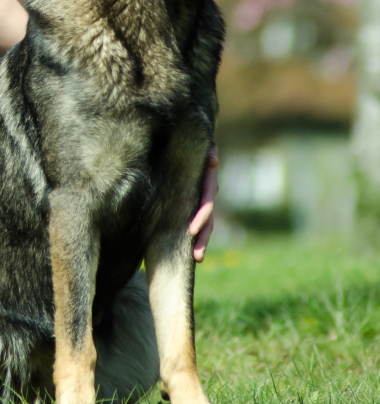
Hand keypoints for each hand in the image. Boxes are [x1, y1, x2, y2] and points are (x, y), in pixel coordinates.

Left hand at [189, 145, 218, 262]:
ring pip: (206, 225)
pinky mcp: (195, 202)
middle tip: (197, 257)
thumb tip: (212, 161)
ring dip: (202, 242)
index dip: (201, 217)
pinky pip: (198, 221)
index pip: (206, 204)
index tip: (192, 230)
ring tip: (198, 259)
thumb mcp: (204, 148)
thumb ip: (209, 152)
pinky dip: (197, 234)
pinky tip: (190, 250)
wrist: (192, 144)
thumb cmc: (196, 145)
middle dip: (203, 239)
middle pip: (208, 221)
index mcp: (207, 184)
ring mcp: (203, 200)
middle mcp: (207, 195)